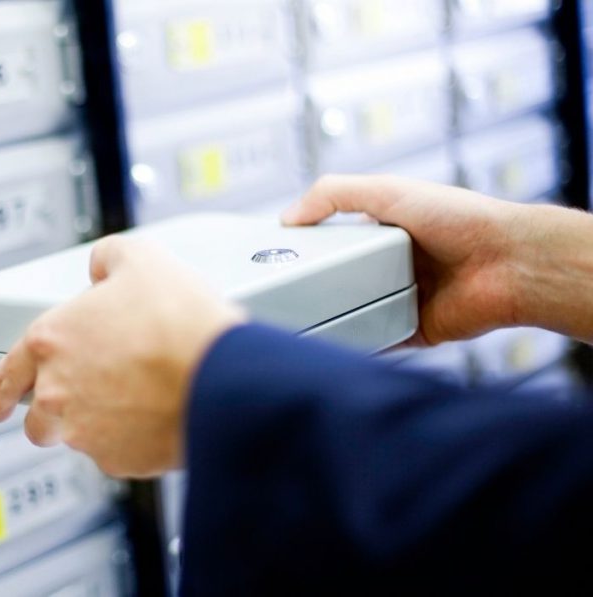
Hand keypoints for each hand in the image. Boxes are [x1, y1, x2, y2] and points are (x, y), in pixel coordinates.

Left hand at [0, 236, 243, 477]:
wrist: (220, 377)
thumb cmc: (180, 321)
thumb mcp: (141, 260)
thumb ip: (109, 257)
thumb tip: (102, 264)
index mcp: (50, 342)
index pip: (5, 375)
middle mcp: (57, 393)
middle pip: (35, 420)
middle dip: (49, 414)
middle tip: (75, 401)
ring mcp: (85, 432)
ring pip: (74, 439)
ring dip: (90, 427)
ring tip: (126, 405)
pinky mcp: (118, 460)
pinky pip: (114, 455)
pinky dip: (128, 441)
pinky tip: (151, 418)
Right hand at [282, 175, 533, 344]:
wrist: (508, 264)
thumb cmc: (463, 220)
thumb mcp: (387, 190)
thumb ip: (333, 194)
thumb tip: (289, 216)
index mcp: (385, 230)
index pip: (334, 238)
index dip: (307, 245)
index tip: (278, 254)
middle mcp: (391, 264)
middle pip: (337, 278)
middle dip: (312, 284)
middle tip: (282, 289)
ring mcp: (400, 298)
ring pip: (351, 311)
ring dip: (330, 315)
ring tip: (299, 316)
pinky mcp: (411, 330)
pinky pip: (375, 340)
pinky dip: (357, 343)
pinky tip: (332, 340)